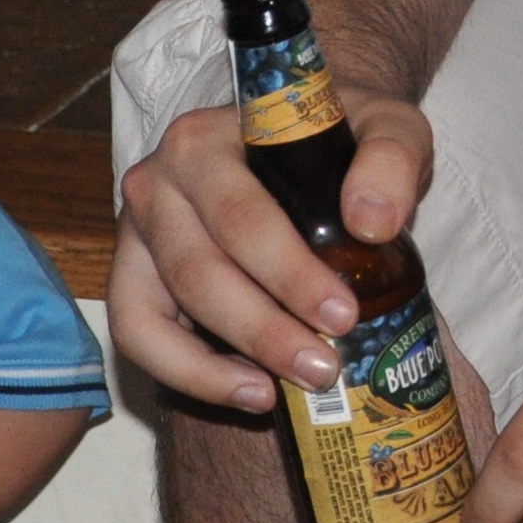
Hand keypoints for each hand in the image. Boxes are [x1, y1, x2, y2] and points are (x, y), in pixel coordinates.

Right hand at [111, 88, 434, 411]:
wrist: (304, 144)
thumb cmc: (338, 140)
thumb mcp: (385, 128)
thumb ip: (391, 159)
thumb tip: (373, 221)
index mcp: (203, 140)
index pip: (240, 215)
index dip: (288, 272)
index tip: (343, 315)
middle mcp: (156, 183)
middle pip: (198, 271)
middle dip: (263, 330)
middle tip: (326, 368)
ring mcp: (137, 234)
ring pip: (156, 312)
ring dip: (220, 367)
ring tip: (288, 390)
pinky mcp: (132, 279)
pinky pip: (137, 336)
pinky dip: (187, 375)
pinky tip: (251, 394)